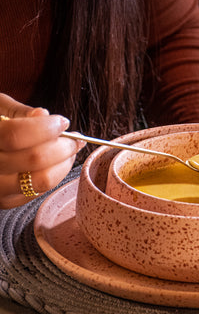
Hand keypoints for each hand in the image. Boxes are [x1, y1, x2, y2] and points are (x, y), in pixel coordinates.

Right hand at [0, 93, 85, 208]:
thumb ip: (18, 112)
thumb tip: (42, 114)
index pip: (15, 135)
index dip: (45, 128)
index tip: (62, 122)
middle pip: (34, 159)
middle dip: (64, 146)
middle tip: (75, 138)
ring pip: (43, 179)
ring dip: (65, 162)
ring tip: (71, 149)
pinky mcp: (9, 201)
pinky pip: (43, 189)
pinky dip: (58, 173)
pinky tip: (60, 161)